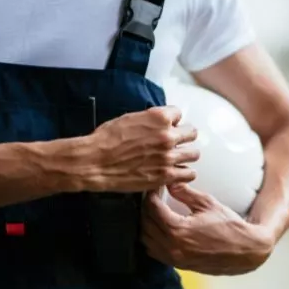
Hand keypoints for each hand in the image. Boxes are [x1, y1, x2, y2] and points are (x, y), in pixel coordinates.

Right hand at [82, 106, 199, 191]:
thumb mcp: (129, 119)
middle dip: (184, 136)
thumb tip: (160, 122)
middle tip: (177, 143)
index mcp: (159, 117)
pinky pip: (189, 173)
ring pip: (194, 154)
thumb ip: (150, 120)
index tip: (169, 126)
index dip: (173, 121)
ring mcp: (168, 156)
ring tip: (178, 158)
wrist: (95, 162)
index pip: (179, 113)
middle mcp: (167, 135)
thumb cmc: (106, 140)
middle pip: (191, 133)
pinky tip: (177, 172)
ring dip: (186, 155)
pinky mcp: (166, 175)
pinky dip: (185, 173)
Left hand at [141, 184, 274, 275]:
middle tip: (153, 197)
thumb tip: (170, 182)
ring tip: (155, 212)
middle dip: (146, 208)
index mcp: (178, 230)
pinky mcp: (178, 264)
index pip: (152, 209)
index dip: (150, 195)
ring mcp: (174, 258)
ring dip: (146, 225)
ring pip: (146, 240)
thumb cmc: (229, 226)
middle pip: (145, 224)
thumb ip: (185, 193)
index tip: (154, 187)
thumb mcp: (207, 204)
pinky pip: (154, 252)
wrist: (245, 250)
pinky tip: (159, 229)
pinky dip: (152, 239)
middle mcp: (172, 247)